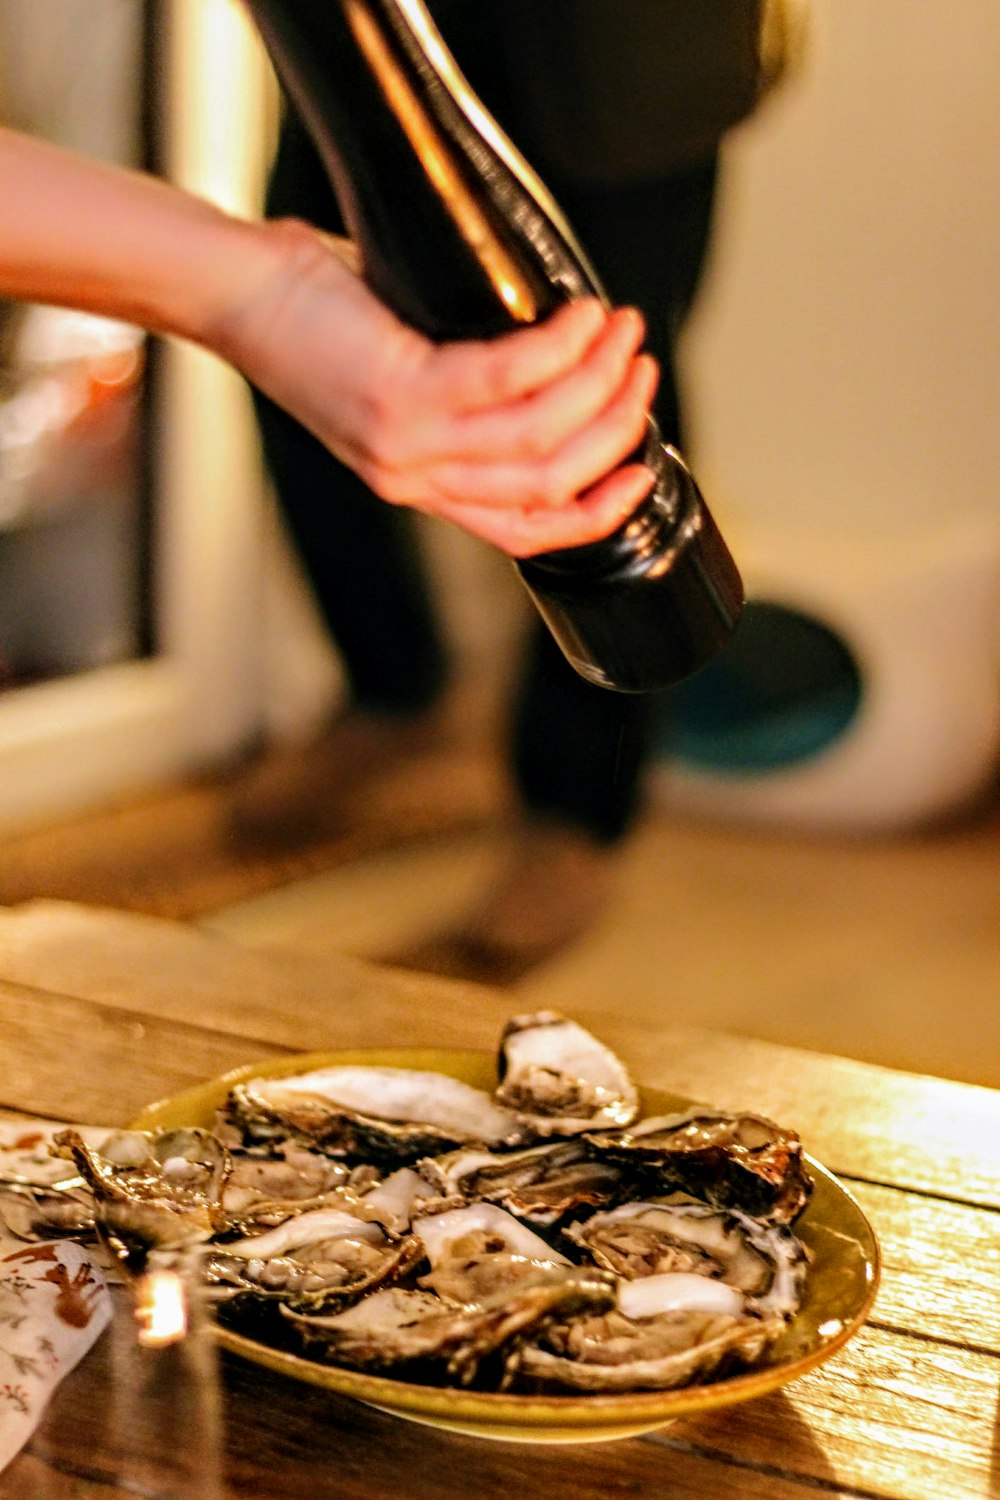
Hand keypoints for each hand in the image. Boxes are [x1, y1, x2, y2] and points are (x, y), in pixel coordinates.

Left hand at [219, 220, 658, 555]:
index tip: (642, 470)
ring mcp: (406, 443)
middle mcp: (415, 477)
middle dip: (613, 430)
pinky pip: (507, 379)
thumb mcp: (395, 383)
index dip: (597, 510)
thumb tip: (552, 364)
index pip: (526, 531)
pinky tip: (581, 318)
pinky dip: (559, 348)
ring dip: (598, 384)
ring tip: (621, 333)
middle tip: (640, 370)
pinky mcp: (399, 392)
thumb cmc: (314, 320)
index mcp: (419, 485)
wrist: (236, 296)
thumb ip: (460, 400)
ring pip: (539, 437)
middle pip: (548, 484)